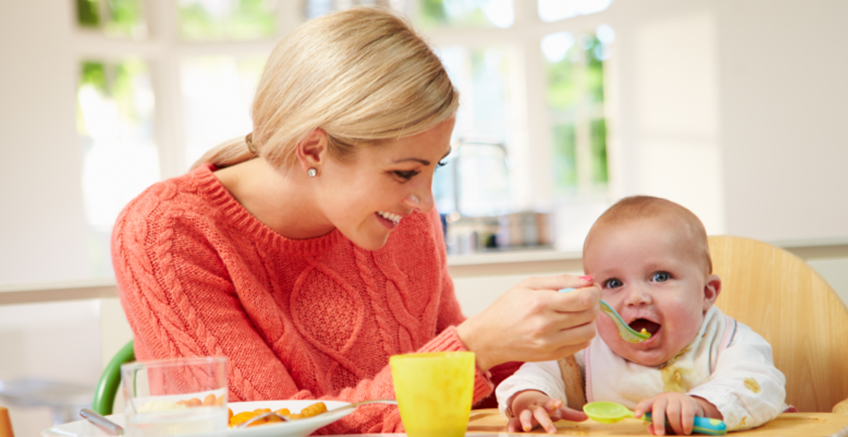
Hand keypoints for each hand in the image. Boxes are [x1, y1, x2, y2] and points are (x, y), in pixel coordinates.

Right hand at [457, 274, 600, 370]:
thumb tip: (588, 280)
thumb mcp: (528, 285)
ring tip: (579, 313)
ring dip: (590, 320)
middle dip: (594, 303)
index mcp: (541, 303)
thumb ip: (560, 280)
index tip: (593, 288)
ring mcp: (550, 343)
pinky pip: (581, 345)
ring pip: (589, 332)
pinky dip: (582, 334)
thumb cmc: (506, 308)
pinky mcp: (552, 356)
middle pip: (590, 314)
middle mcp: (547, 325)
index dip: (595, 292)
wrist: (489, 337)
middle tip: (586, 298)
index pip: (584, 298)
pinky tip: (571, 326)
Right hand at [507, 390, 587, 433]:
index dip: (555, 403)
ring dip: (525, 421)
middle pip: (540, 413)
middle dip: (545, 421)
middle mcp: (536, 409)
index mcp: (546, 405)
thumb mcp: (558, 410)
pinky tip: (510, 432)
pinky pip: (513, 422)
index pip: (551, 404)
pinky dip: (511, 427)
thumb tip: (587, 416)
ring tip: (527, 428)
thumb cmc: (545, 408)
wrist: (526, 400)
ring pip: (524, 416)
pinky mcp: (517, 420)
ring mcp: (525, 413)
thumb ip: (571, 414)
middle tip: (552, 430)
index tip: (559, 402)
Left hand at [634, 393, 721, 435]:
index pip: (646, 403)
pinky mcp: (690, 402)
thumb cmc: (673, 416)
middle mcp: (664, 398)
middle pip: (658, 408)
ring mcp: (677, 399)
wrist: (692, 407)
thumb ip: (657, 426)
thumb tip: (650, 430)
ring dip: (675, 426)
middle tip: (660, 433)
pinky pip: (686, 414)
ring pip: (672, 412)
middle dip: (658, 422)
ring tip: (680, 433)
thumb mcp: (665, 422)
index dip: (641, 409)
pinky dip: (686, 424)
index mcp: (655, 402)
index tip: (637, 416)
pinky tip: (686, 430)